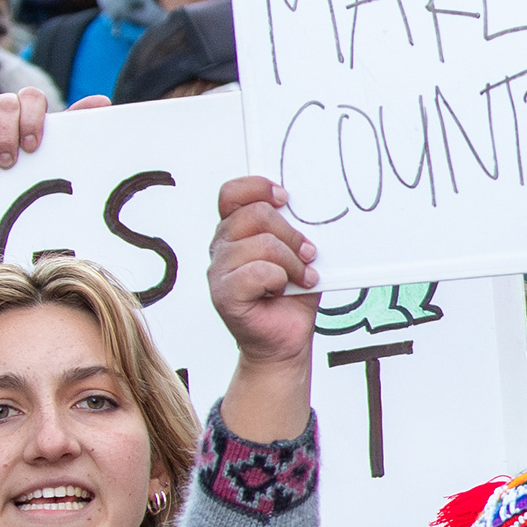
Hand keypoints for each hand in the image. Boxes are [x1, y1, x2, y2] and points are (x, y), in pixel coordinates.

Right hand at [208, 176, 318, 436]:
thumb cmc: (292, 294)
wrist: (286, 339)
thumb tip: (305, 206)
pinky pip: (256, 272)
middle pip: (254, 216)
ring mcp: (219, 271)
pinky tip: (287, 288)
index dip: (258, 188)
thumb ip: (294, 228)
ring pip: (261, 245)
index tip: (285, 198)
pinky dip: (280, 279)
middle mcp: (221, 247)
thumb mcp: (299, 253)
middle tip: (308, 254)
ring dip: (292, 261)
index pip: (232, 194)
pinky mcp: (224, 296)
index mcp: (235, 230)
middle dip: (291, 234)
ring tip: (301, 277)